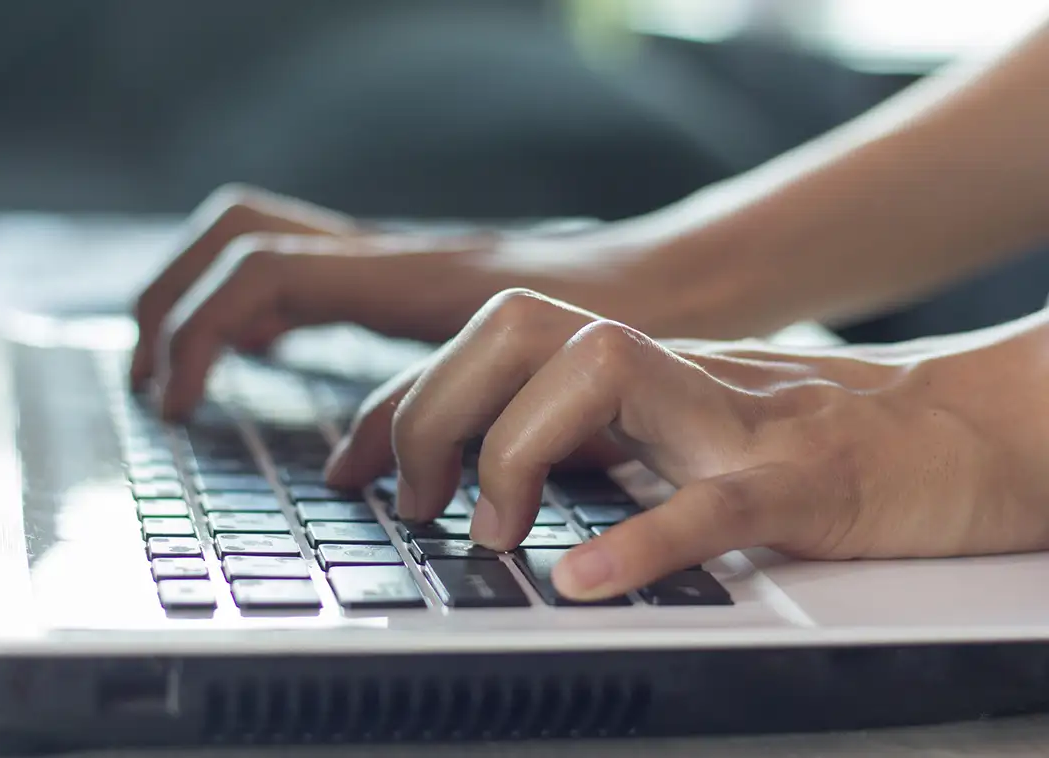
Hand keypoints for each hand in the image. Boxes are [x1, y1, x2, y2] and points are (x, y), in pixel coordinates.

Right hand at [131, 184, 652, 419]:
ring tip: (179, 371)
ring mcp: (395, 259)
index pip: (264, 274)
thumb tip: (372, 481)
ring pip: (264, 241)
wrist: (674, 284)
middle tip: (153, 380)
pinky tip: (262, 355)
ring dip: (207, 297)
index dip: (196, 334)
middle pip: (238, 231)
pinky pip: (306, 272)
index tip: (179, 406)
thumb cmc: (624, 338)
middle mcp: (392, 256)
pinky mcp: (404, 276)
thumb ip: (458, 429)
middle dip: (173, 296)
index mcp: (412, 278)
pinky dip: (259, 309)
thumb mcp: (542, 392)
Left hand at [368, 289, 1048, 600]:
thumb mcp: (667, 438)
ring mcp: (730, 418)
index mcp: (625, 371)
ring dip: (514, 452)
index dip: (395, 401)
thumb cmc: (801, 448)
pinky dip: (641, 539)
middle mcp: (664, 374)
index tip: (350, 468)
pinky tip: (583, 580)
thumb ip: (584, 446)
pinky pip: (710, 500)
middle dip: (434, 407)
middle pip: (515, 327)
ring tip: (495, 534)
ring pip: (600, 373)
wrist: (950, 437)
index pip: (482, 347)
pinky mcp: (798, 481)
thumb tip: (479, 485)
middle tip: (420, 501)